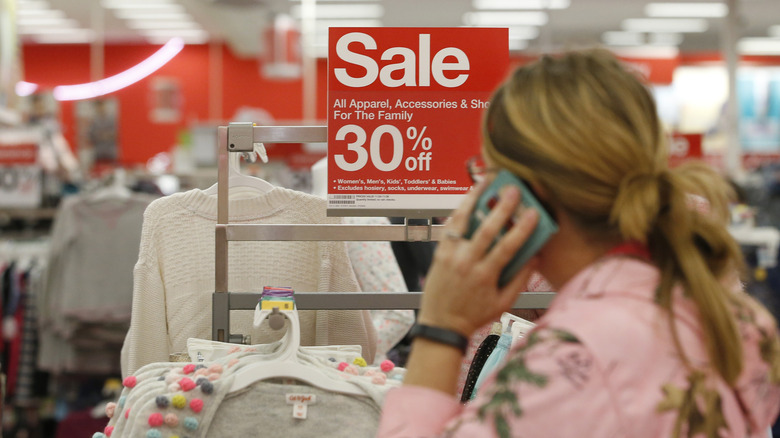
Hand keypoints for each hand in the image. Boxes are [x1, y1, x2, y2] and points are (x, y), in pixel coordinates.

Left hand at [418, 181, 539, 336]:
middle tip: (513, 190)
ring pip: (463, 222)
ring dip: (475, 200)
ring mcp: (451, 256)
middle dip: (502, 209)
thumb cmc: (473, 315)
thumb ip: (520, 279)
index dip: (522, 229)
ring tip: (485, 183)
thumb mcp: (503, 304)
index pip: (507, 247)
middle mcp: (467, 263)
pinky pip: (450, 227)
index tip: (533, 213)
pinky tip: (468, 199)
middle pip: (487, 230)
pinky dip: (459, 211)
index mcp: (486, 276)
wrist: (441, 324)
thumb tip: (535, 257)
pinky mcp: (439, 252)